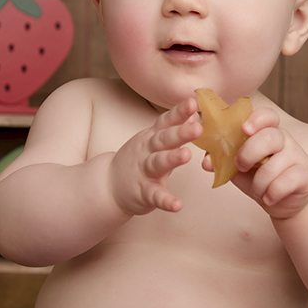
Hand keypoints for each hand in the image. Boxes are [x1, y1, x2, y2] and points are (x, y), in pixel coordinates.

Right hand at [110, 97, 202, 215]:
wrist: (109, 185)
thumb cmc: (140, 159)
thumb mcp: (154, 140)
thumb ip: (174, 128)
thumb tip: (195, 113)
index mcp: (152, 137)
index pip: (166, 121)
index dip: (179, 112)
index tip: (193, 102)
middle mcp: (147, 151)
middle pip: (164, 139)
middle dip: (180, 133)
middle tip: (198, 127)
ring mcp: (144, 171)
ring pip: (158, 163)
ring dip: (172, 159)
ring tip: (187, 155)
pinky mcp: (143, 193)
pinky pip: (155, 196)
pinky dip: (166, 201)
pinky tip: (177, 205)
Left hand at [215, 107, 307, 219]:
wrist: (283, 201)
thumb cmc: (259, 179)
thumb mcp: (239, 169)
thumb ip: (223, 161)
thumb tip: (206, 161)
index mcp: (266, 132)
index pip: (267, 115)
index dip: (256, 118)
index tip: (244, 129)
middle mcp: (284, 140)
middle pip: (270, 136)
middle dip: (249, 153)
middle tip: (241, 166)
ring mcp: (297, 156)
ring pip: (274, 166)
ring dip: (259, 184)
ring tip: (258, 191)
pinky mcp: (305, 175)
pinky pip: (284, 183)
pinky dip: (271, 194)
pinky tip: (269, 198)